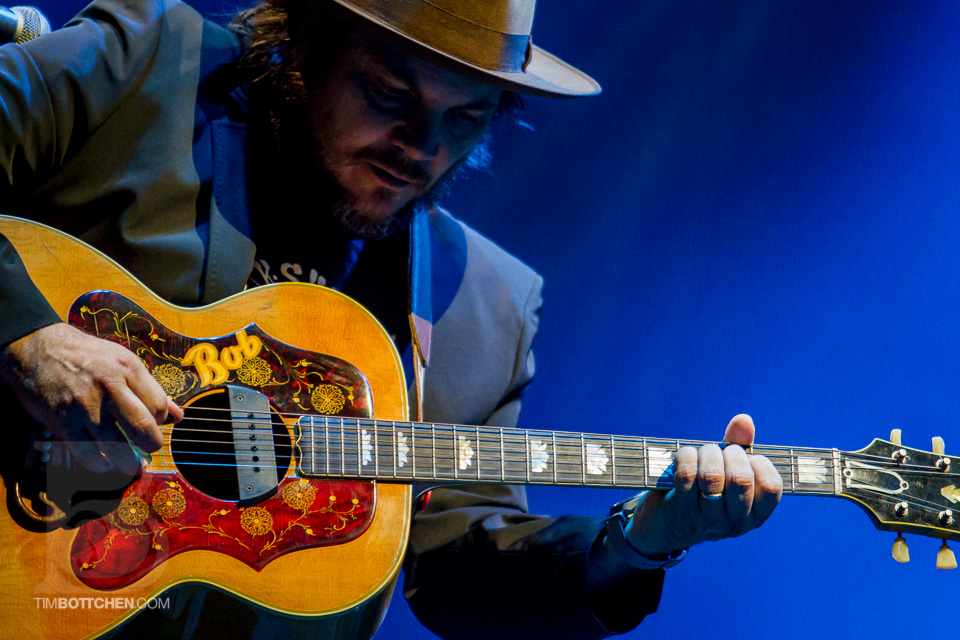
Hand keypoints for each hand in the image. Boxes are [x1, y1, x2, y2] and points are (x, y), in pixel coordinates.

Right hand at [0, 323, 182, 474]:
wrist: (37, 348)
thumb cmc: (87, 357)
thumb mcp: (124, 361)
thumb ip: (151, 389)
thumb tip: (179, 416)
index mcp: (128, 368)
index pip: (158, 405)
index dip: (160, 420)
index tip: (154, 424)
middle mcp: (109, 386)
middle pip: (143, 428)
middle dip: (152, 445)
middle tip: (150, 449)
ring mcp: (85, 406)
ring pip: (117, 447)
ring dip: (129, 463)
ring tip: (133, 465)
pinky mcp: (63, 422)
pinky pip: (88, 454)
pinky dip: (100, 465)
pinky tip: (105, 463)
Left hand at [624, 414, 781, 556]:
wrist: (663, 526)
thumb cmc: (703, 491)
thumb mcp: (726, 472)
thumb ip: (740, 446)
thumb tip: (744, 420)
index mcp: (754, 515)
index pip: (771, 487)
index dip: (759, 463)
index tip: (746, 458)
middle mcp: (734, 522)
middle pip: (740, 478)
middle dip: (729, 453)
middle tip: (720, 452)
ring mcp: (707, 520)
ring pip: (712, 476)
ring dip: (706, 454)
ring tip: (702, 453)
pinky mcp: (680, 512)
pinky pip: (687, 474)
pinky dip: (686, 456)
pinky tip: (685, 456)